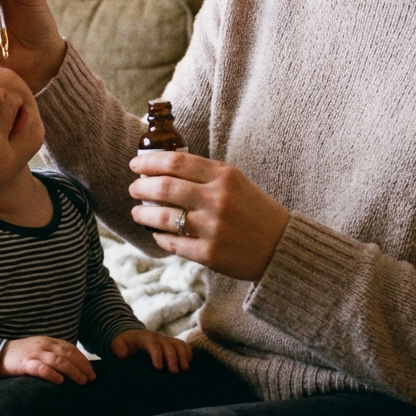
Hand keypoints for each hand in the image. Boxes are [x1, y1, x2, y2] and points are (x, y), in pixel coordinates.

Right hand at [0, 336, 95, 384]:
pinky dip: (52, 374)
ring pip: (58, 360)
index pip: (70, 348)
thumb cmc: (20, 356)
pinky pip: (40, 368)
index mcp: (47, 341)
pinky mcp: (24, 364)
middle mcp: (43, 345)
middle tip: (92, 379)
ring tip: (82, 382)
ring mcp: (34, 354)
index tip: (92, 371)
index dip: (83, 359)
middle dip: (82, 366)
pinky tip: (60, 382)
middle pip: (67, 354)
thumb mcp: (38, 350)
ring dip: (73, 371)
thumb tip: (71, 368)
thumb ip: (52, 355)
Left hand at [110, 328, 192, 372]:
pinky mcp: (172, 345)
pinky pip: (183, 346)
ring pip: (179, 344)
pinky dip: (188, 354)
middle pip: (168, 345)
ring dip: (183, 356)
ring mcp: (166, 340)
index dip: (157, 355)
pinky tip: (188, 365)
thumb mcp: (117, 344)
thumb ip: (118, 348)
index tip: (158, 368)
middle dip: (172, 358)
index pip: (153, 344)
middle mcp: (158, 338)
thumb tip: (124, 354)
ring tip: (185, 369)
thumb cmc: (124, 343)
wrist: (131, 335)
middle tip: (174, 372)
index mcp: (145, 338)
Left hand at [129, 151, 290, 281]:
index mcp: (225, 176)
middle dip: (141, 186)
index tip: (136, 164)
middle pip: (164, 187)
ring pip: (162, 217)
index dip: (150, 162)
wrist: (282, 246)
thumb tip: (162, 170)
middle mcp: (218, 199)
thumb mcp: (236, 182)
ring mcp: (213, 228)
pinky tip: (156, 233)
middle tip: (133, 188)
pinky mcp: (210, 254)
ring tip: (137, 212)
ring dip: (142, 213)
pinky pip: (172, 243)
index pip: (176, 161)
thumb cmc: (255, 211)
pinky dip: (159, 237)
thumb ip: (204, 175)